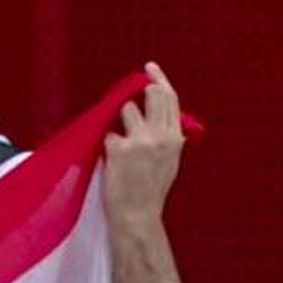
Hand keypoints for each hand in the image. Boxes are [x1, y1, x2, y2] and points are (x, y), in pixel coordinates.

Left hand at [103, 61, 183, 231]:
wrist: (137, 214)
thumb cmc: (150, 190)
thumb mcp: (169, 161)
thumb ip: (167, 137)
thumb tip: (159, 115)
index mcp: (175, 138)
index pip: (170, 99)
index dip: (159, 80)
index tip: (149, 68)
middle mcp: (160, 136)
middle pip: (151, 96)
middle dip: (138, 89)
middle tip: (129, 91)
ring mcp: (140, 141)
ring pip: (125, 110)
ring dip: (118, 121)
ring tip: (122, 144)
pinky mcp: (119, 149)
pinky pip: (107, 134)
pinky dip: (107, 144)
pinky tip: (112, 161)